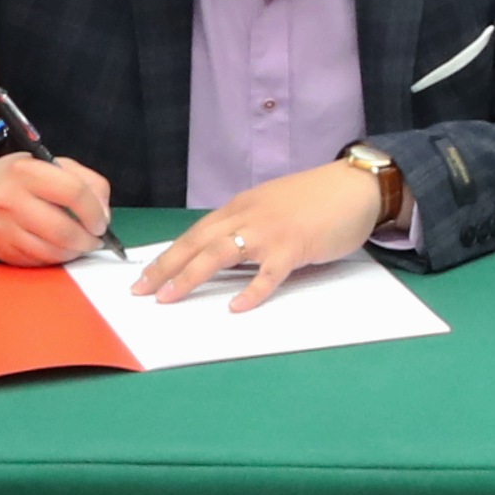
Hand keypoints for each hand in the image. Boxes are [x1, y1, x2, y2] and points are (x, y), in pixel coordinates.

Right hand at [0, 153, 115, 264]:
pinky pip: (36, 261)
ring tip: (78, 244)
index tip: (102, 221)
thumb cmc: (14, 178)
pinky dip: (53, 258)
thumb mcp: (48, 164)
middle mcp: (9, 199)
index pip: (73, 192)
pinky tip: (57, 249)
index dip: (95, 211)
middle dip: (87, 240)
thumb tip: (104, 213)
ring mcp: (1, 228)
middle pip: (63, 230)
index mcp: (26, 171)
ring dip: (73, 252)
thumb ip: (85, 180)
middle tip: (94, 239)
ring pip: (51, 252)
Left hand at [134, 157, 392, 312]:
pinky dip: (252, 291)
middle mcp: (248, 216)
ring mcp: (270, 232)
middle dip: (165, 267)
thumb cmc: (316, 200)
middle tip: (140, 290)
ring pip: (220, 254)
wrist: (355, 187)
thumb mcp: (271, 208)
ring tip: (169, 297)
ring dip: (191, 276)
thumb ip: (247, 227)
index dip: (167, 255)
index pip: (195, 233)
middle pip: (197, 243)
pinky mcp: (295, 247)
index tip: (143, 275)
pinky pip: (268, 273)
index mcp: (241, 207)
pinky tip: (236, 307)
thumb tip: (223, 256)